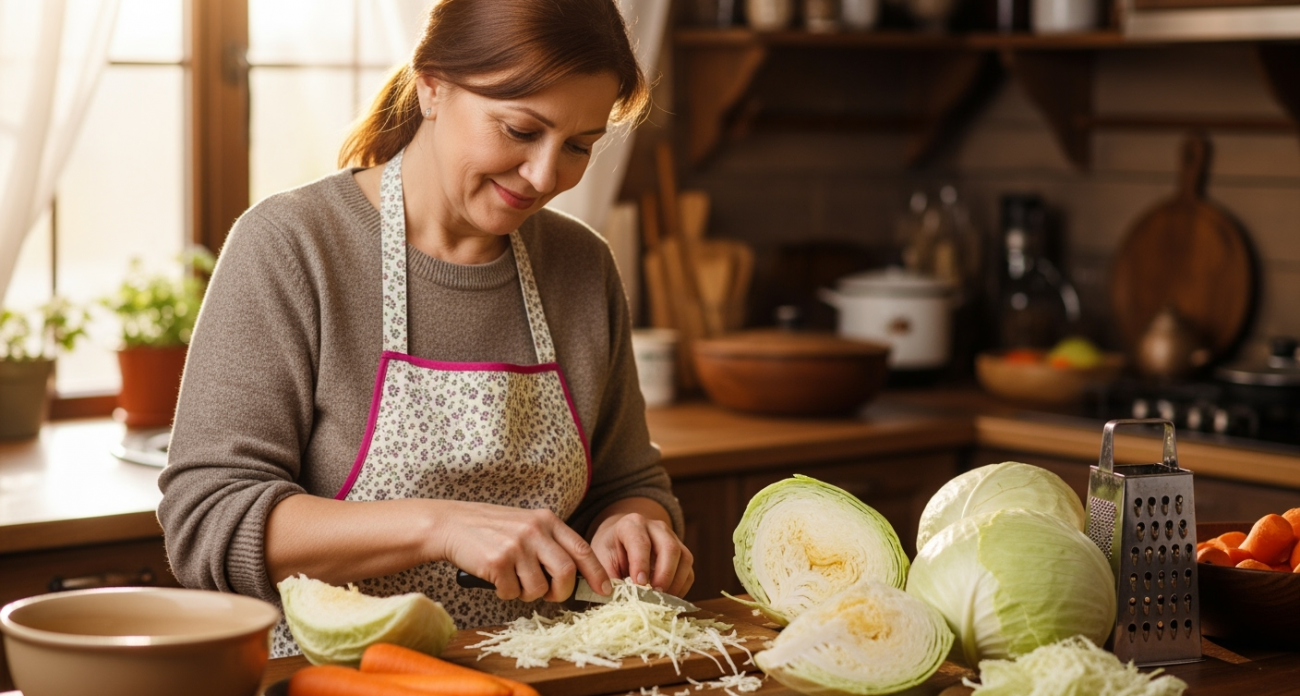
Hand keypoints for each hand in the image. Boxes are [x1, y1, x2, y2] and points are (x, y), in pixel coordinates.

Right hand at [432, 501, 611, 603]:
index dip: (597, 573)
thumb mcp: (527, 524)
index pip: (582, 549)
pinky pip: (512, 593)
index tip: (605, 590)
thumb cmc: (492, 528)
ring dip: (528, 593)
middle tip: (551, 594)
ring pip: (538, 588)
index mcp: (547, 520)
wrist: (452, 524)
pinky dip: (506, 593)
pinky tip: (496, 578)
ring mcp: (516, 546)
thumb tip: (576, 576)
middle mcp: (535, 531)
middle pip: (566, 572)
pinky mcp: (497, 562)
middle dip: (562, 591)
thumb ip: (550, 543)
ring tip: (514, 580)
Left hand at [589, 498, 693, 597]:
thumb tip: (619, 598)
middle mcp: (656, 527)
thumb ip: (608, 576)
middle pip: (669, 548)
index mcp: (632, 524)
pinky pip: (688, 571)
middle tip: (655, 595)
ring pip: (684, 558)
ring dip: (675, 582)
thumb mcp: (601, 558)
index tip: (639, 584)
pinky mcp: (681, 553)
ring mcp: (672, 538)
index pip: (641, 542)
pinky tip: (668, 598)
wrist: (620, 538)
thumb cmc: (610, 550)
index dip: (641, 564)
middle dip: (664, 574)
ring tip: (661, 600)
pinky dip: (681, 587)